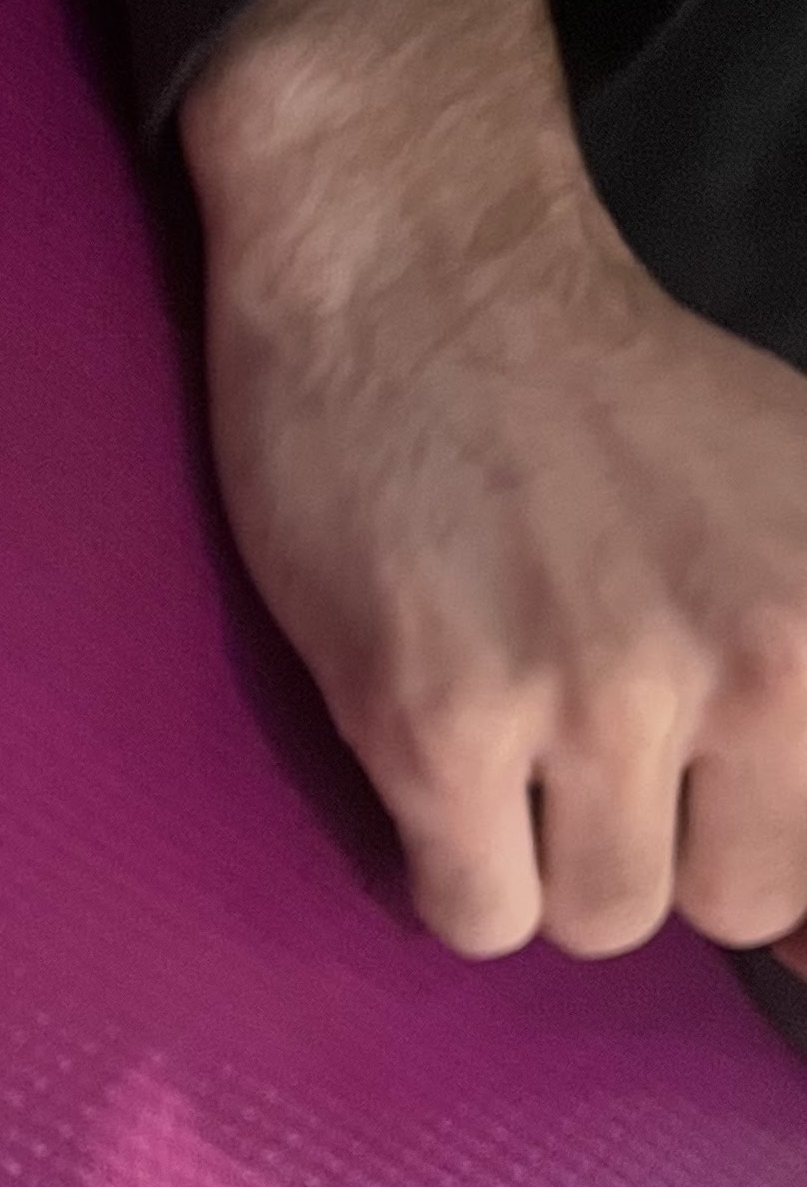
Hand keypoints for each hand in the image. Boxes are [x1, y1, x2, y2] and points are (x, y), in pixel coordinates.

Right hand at [180, 0, 806, 957]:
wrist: (417, 268)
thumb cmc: (599, 391)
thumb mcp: (793, 503)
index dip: (772, 850)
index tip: (705, 801)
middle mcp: (762, 654)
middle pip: (730, 899)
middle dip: (660, 846)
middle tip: (591, 744)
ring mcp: (597, 695)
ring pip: (598, 918)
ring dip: (543, 859)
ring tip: (504, 744)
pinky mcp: (443, 718)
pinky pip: (472, 914)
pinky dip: (447, 866)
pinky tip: (433, 761)